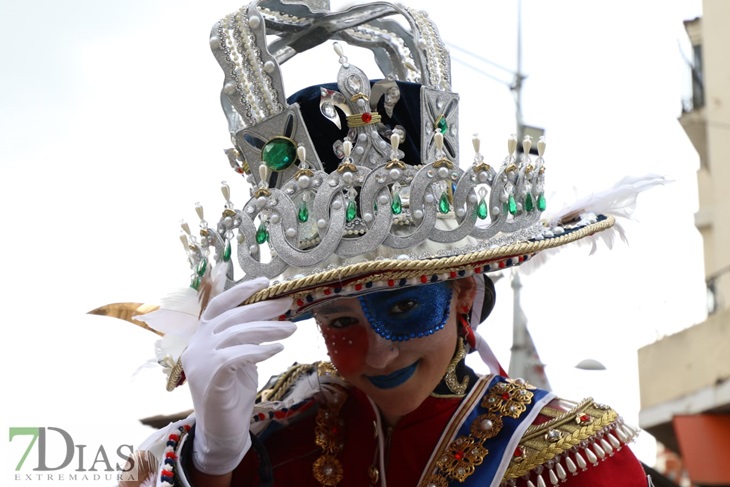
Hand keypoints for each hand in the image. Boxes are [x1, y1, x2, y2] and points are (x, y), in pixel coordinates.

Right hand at [181, 277, 294, 474]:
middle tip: (288, 305)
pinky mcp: (211, 377)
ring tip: (291, 330)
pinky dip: (260, 350)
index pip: (218, 305)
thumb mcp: (240, 357)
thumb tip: (272, 313)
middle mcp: (197, 345)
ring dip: (268, 329)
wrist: (222, 430)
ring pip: (237, 334)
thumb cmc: (233, 392)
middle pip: (233, 317)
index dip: (241, 292)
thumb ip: (246, 336)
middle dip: (263, 308)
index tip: (265, 283)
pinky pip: (237, 355)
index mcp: (202, 336)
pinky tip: (278, 349)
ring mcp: (201, 361)